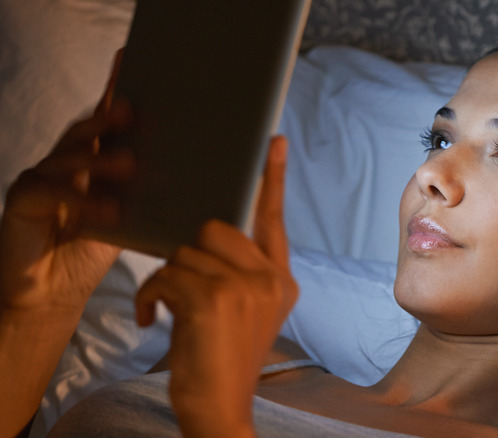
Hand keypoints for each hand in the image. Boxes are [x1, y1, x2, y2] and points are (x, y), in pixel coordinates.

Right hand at [0, 50, 132, 313]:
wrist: (49, 295)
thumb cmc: (90, 254)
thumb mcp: (128, 220)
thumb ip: (149, 197)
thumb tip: (199, 181)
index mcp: (91, 162)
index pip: (106, 121)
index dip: (116, 89)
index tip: (130, 60)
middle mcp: (64, 162)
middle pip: (87, 129)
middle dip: (109, 116)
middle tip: (134, 110)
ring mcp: (41, 178)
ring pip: (70, 156)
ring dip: (101, 159)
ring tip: (131, 164)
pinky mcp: (23, 201)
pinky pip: (51, 192)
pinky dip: (81, 200)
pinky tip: (109, 211)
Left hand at [135, 136, 296, 436]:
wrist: (220, 407)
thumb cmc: (221, 359)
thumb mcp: (244, 312)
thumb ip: (240, 271)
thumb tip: (207, 233)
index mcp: (280, 281)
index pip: (273, 220)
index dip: (271, 180)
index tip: (272, 143)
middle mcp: (270, 280)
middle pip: (215, 228)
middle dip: (188, 253)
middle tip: (181, 286)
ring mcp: (246, 288)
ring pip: (186, 252)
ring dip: (165, 280)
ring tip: (168, 312)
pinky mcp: (214, 299)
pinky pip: (167, 275)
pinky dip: (152, 298)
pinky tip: (157, 322)